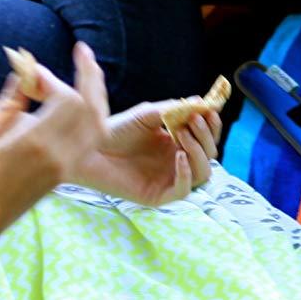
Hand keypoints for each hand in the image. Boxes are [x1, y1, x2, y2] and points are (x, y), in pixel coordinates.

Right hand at [0, 43, 111, 242]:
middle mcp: (60, 156)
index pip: (68, 100)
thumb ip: (6, 103)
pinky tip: (76, 103)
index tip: (30, 71)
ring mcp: (65, 168)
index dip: (53, 79)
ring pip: (99, 127)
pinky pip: (90, 141)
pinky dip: (89, 117)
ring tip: (86, 74)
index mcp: (37, 144)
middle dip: (90, 78)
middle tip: (83, 53)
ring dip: (95, 97)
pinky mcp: (64, 175)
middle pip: (93, 110)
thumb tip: (24, 77)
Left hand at [80, 94, 220, 205]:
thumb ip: (176, 110)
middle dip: (205, 136)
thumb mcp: (148, 115)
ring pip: (204, 172)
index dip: (212, 126)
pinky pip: (184, 189)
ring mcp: (170, 180)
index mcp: (178, 144)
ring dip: (198, 152)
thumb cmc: (115, 131)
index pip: (207, 138)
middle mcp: (177, 163)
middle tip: (193, 121)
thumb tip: (203, 103)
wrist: (88, 149)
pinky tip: (178, 156)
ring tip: (182, 135)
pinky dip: (186, 172)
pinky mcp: (159, 196)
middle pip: (210, 154)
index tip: (210, 111)